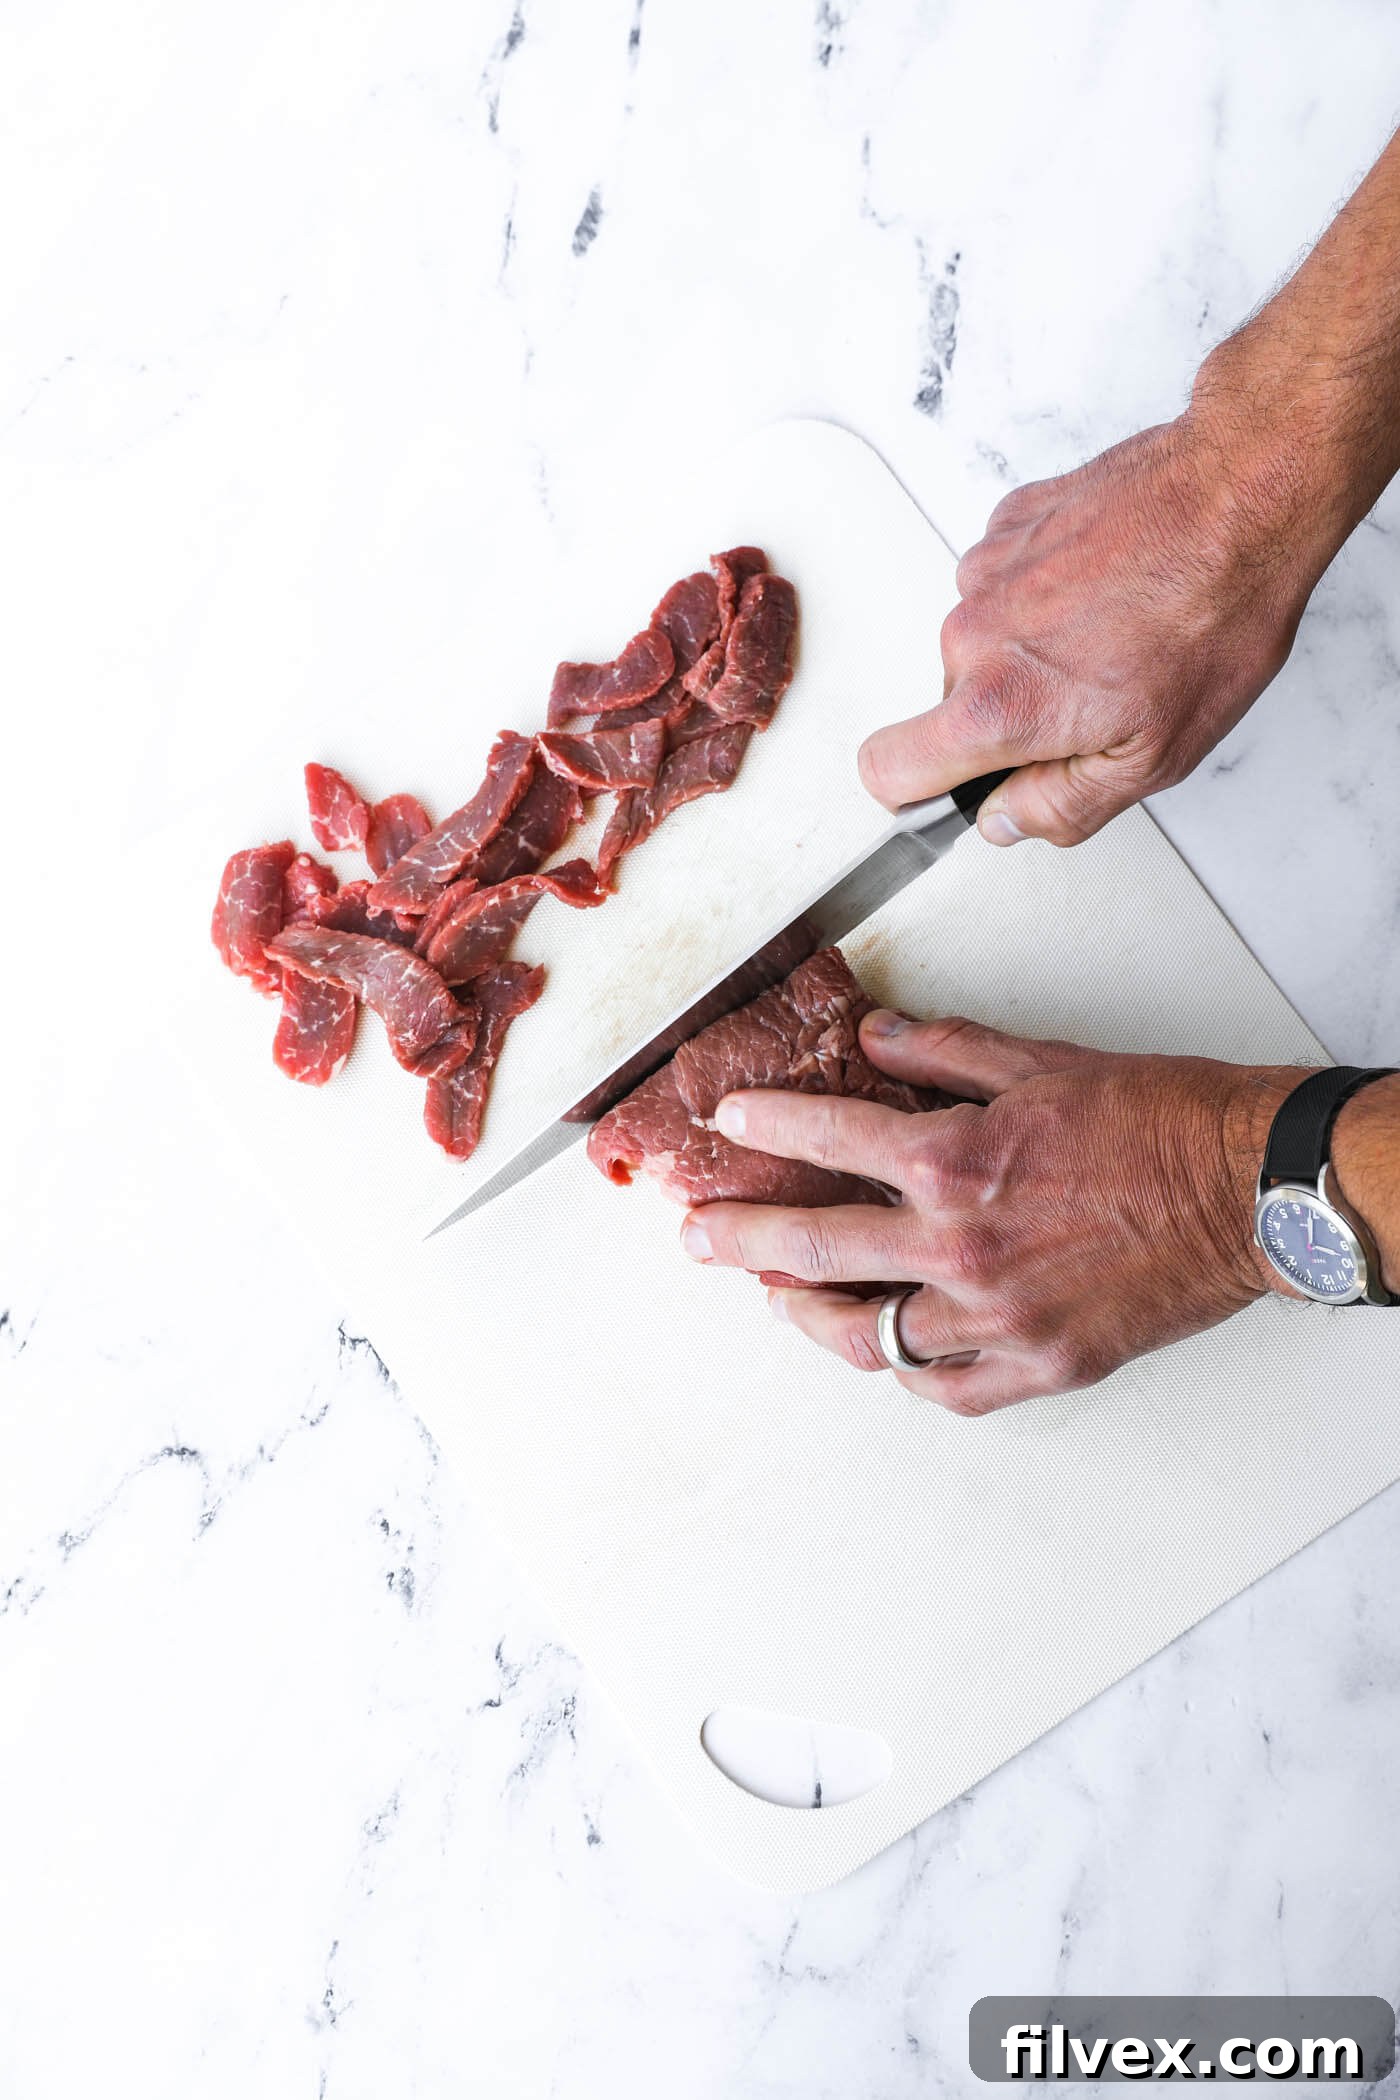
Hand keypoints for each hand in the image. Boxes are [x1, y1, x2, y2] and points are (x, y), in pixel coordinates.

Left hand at [681, 1010, 1309, 1413]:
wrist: (1248, 1188)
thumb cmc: (1158, 1121)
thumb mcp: (1041, 1061)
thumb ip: (944, 1052)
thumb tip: (874, 1037)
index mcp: (955, 1161)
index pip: (828, 1140)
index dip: (769, 1126)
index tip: (732, 1126)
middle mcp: (961, 1247)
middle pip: (814, 1252)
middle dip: (740, 1241)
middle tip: (699, 1239)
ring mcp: (997, 1317)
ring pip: (868, 1336)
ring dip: (809, 1315)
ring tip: (778, 1298)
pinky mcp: (1040, 1363)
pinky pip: (945, 1387)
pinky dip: (906, 1370)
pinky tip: (886, 1349)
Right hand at [858, 406, 1331, 847]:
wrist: (1243, 492)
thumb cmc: (1212, 615)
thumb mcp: (1154, 757)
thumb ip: (1060, 807)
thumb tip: (1004, 820)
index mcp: (998, 705)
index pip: (888, 769)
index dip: (915, 793)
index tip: (956, 788)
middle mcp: (971, 634)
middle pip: (950, 706)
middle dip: (1009, 716)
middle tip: (1094, 701)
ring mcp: (984, 570)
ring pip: (981, 644)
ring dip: (1031, 653)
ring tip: (1112, 635)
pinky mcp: (1007, 524)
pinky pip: (1004, 585)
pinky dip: (1043, 595)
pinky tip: (1106, 588)